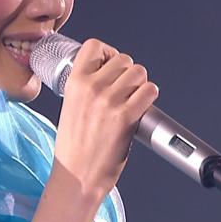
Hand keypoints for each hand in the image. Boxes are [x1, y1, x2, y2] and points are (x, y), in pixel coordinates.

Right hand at [51, 38, 159, 199]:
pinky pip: (150, 91)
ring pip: (139, 72)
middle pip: (124, 59)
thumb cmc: (74, 147)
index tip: (110, 64)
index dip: (108, 53)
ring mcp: (109, 101)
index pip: (94, 45)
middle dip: (128, 73)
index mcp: (74, 83)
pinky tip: (142, 107)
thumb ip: (85, 87)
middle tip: (125, 90)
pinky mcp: (126, 116)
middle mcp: (91, 88)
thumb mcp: (70, 106)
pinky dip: (150, 97)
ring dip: (140, 84)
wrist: (77, 176)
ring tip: (132, 100)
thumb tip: (108, 72)